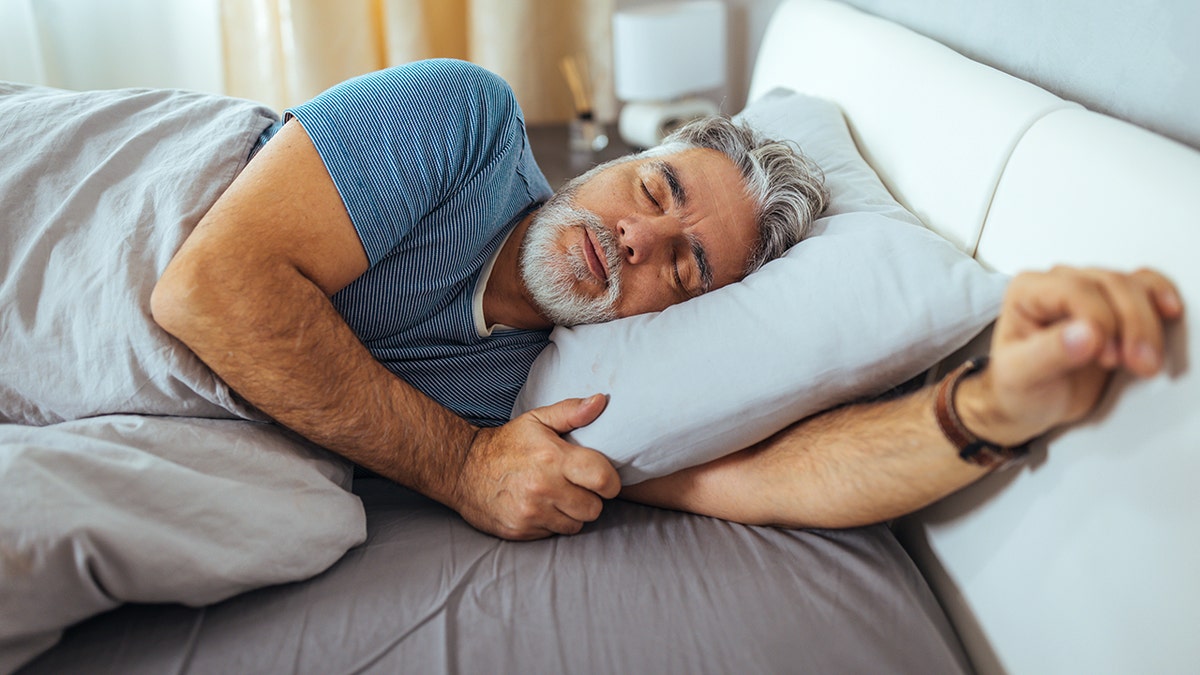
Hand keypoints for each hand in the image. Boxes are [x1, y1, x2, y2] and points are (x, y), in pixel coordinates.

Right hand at [450, 394, 620, 539]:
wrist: (462, 470)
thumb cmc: (506, 444)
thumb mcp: (536, 420)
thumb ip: (571, 411)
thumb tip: (601, 401)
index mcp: (553, 458)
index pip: (603, 479)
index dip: (610, 481)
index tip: (603, 477)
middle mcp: (544, 489)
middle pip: (594, 508)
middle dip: (591, 498)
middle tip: (577, 486)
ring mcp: (532, 514)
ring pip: (576, 524)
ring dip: (573, 512)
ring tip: (558, 496)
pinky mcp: (522, 532)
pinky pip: (554, 534)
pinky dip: (553, 522)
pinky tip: (542, 507)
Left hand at [959, 266, 1183, 445]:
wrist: (1028, 404)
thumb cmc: (1016, 388)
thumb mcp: (1021, 376)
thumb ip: (1049, 353)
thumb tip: (1086, 334)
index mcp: (1028, 292)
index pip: (1075, 289)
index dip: (1099, 319)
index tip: (1106, 355)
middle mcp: (1058, 285)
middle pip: (1110, 285)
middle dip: (1132, 324)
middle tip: (1137, 363)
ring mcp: (1088, 294)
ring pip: (1132, 287)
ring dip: (1148, 323)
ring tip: (1145, 361)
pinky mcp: (1112, 307)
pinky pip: (1144, 287)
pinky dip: (1159, 299)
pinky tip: (1168, 314)